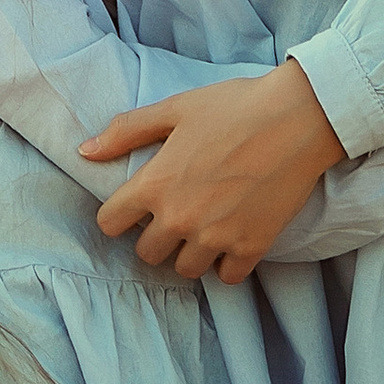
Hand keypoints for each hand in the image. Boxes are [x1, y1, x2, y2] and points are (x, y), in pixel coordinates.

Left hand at [80, 62, 345, 283]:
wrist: (298, 118)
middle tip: (175, 216)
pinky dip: (228, 263)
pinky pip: (227, 277)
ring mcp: (216, 237)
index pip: (110, 223)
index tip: (134, 208)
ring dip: (190, 253)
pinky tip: (233, 238)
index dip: (118, 215)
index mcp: (156, 184)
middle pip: (146, 254)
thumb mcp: (175, 109)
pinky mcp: (251, 247)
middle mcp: (180, 218)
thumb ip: (127, 131)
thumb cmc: (235, 106)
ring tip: (204, 228)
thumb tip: (85, 151)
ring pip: (185, 270)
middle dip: (155, 237)